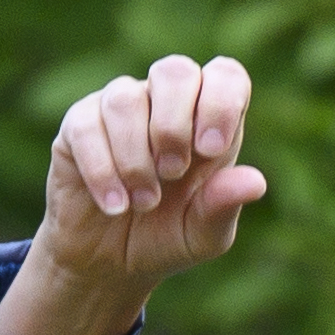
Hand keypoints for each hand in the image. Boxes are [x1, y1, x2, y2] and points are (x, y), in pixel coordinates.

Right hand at [0, 57, 265, 334]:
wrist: (109, 263)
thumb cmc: (165, 239)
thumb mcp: (202, 236)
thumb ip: (224, 206)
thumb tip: (256, 183)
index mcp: (207, 121)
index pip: (224, 76)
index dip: (221, 101)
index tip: (211, 149)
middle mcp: (164, 103)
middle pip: (174, 71)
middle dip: (174, 125)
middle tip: (173, 173)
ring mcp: (120, 108)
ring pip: (125, 100)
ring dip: (137, 158)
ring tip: (144, 203)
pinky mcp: (79, 125)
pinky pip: (87, 126)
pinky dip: (104, 171)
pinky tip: (115, 206)